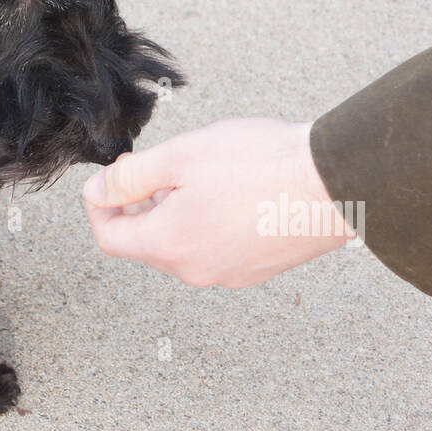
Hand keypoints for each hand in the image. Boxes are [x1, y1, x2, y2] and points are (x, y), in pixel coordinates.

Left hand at [82, 118, 354, 287]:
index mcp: (170, 245)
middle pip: (147, 242)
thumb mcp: (180, 156)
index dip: (100, 206)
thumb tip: (97, 191)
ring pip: (183, 245)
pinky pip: (216, 248)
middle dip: (140, 205)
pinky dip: (209, 222)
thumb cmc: (261, 164)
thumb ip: (130, 177)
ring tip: (199, 173)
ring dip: (176, 212)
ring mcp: (230, 274)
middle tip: (155, 166)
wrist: (335, 183)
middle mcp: (197, 270)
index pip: (110, 238)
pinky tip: (231, 190)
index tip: (108, 178)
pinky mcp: (258, 269)